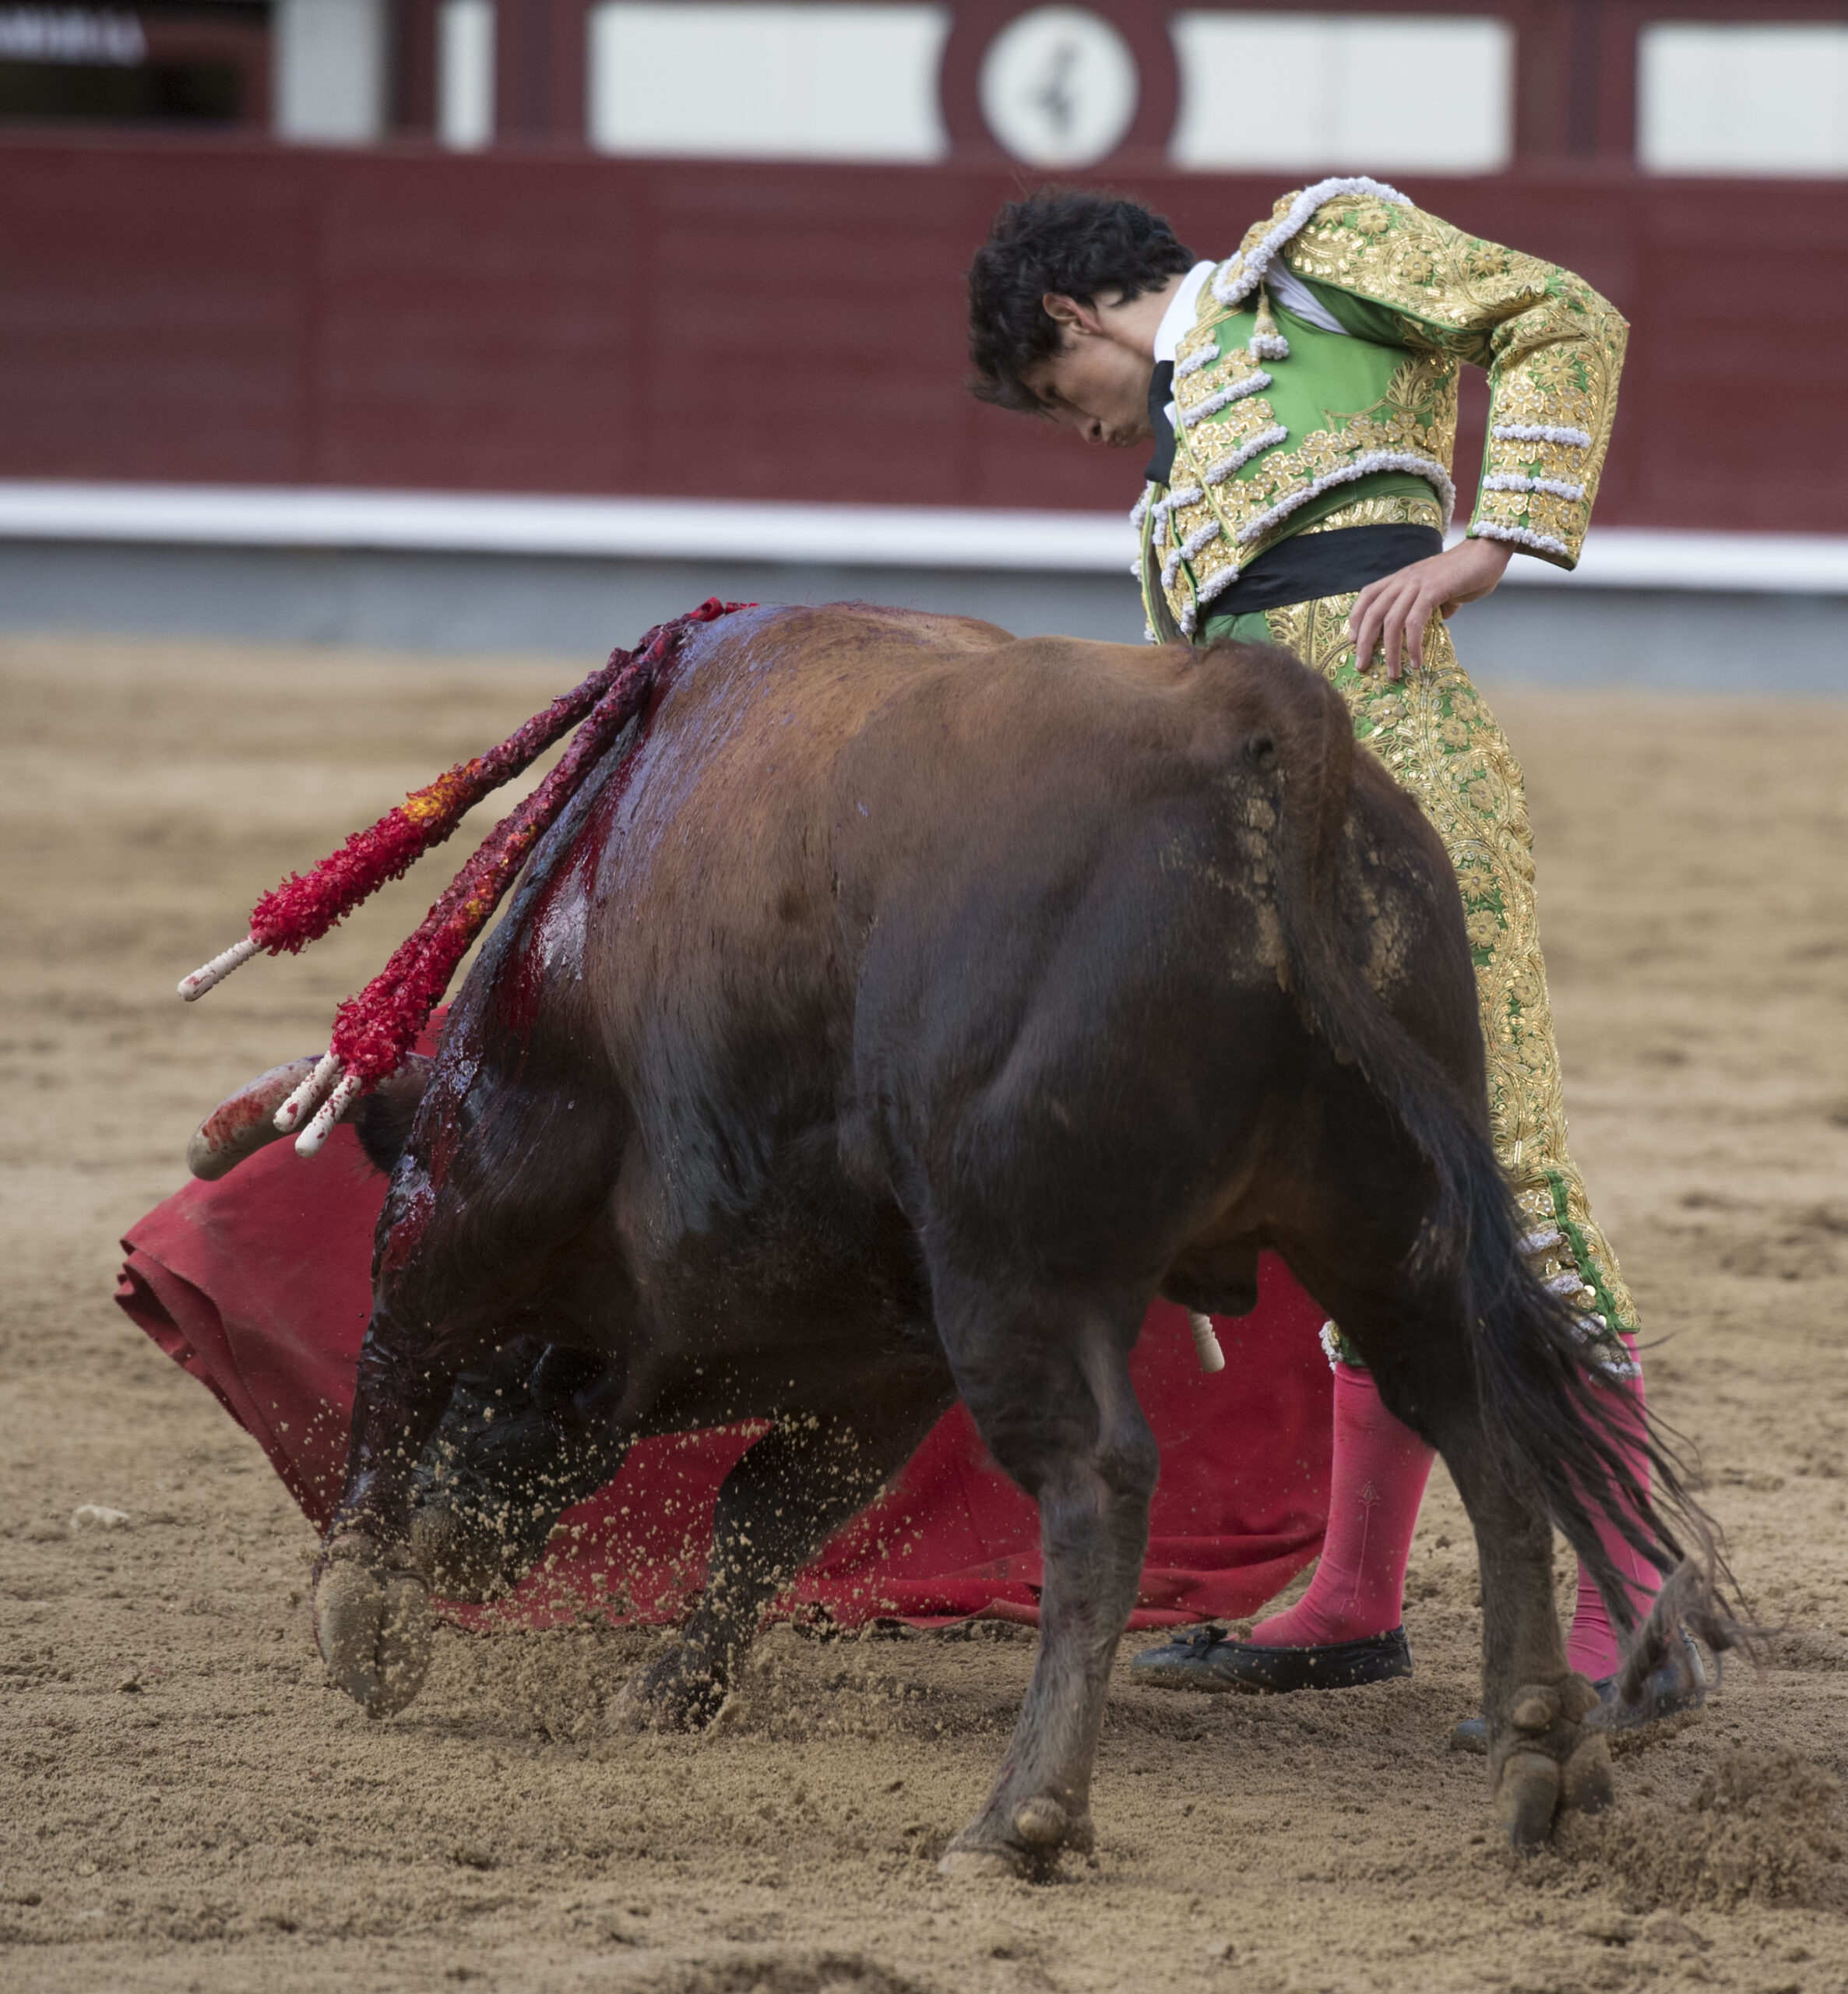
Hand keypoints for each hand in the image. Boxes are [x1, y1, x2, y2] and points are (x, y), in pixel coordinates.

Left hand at [1348, 537, 1512, 679]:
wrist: (1488, 551)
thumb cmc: (1466, 573)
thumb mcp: (1439, 593)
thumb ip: (1428, 609)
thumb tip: (1423, 630)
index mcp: (1401, 578)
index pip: (1368, 595)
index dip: (1357, 618)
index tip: (1353, 641)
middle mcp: (1404, 579)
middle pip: (1373, 613)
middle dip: (1365, 643)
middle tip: (1362, 666)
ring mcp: (1417, 584)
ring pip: (1391, 622)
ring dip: (1390, 652)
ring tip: (1393, 673)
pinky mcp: (1432, 590)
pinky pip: (1415, 622)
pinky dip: (1412, 645)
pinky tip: (1416, 661)